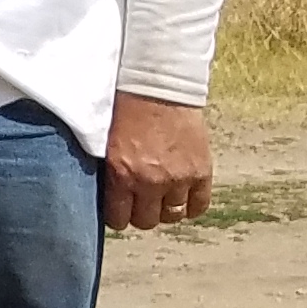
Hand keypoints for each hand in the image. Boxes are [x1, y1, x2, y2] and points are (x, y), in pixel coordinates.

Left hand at [104, 96, 212, 229]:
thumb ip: (110, 172)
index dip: (117, 215)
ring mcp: (178, 178)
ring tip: (161, 196)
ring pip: (172, 216)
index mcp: (121, 174)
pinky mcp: (201, 171)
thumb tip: (108, 197)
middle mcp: (150, 181)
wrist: (158, 86)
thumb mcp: (105, 143)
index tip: (118, 209)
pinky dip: (191, 205)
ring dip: (164, 208)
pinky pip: (199, 205)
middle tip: (139, 200)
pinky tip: (182, 196)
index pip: (118, 219)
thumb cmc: (125, 109)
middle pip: (146, 221)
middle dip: (140, 213)